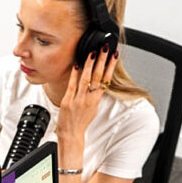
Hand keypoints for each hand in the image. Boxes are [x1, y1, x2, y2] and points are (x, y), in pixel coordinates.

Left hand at [55, 45, 116, 163]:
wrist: (71, 134)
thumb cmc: (81, 122)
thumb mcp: (93, 108)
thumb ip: (94, 95)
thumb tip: (98, 83)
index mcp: (96, 100)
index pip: (106, 79)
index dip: (110, 66)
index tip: (114, 55)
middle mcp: (88, 99)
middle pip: (97, 76)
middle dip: (102, 60)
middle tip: (105, 47)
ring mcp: (78, 99)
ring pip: (86, 78)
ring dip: (90, 64)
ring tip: (93, 51)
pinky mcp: (67, 101)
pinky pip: (72, 84)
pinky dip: (74, 74)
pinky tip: (77, 64)